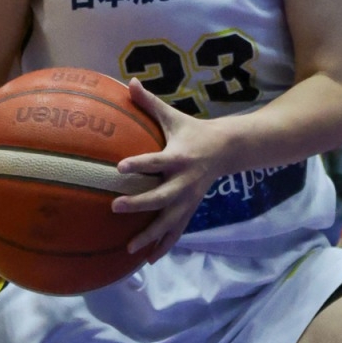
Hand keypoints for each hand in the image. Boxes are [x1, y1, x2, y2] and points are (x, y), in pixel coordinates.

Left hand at [111, 79, 230, 260]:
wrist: (226, 150)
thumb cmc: (192, 131)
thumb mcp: (173, 116)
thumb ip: (149, 102)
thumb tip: (128, 81)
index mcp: (178, 157)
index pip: (156, 161)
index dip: (139, 164)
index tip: (119, 167)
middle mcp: (184, 181)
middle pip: (160, 196)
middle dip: (139, 203)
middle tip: (115, 207)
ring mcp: (188, 199)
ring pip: (168, 221)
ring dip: (149, 235)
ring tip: (129, 247)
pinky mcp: (190, 210)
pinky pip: (176, 231)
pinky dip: (163, 246)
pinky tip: (148, 261)